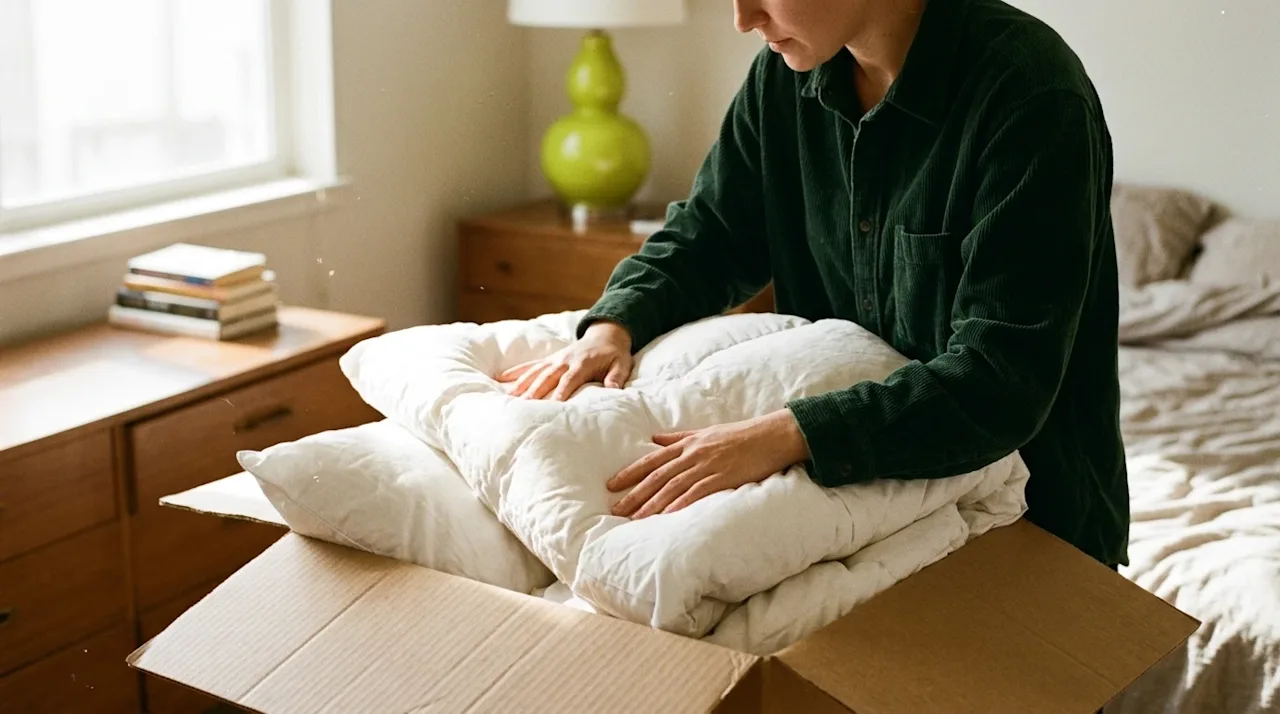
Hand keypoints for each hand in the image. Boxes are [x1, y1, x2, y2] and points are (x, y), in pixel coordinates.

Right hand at [496, 321, 632, 400]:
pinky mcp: (550, 360)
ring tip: (509, 397)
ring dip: (521, 384)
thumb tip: (613, 390)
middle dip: (535, 391)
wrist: (606, 335)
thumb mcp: (622, 365)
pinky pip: (531, 366)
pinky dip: (515, 372)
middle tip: (523, 406)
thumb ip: (616, 377)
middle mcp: (565, 360)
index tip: (553, 405)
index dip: (561, 391)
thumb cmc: (614, 355)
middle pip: (547, 377)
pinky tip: (500, 378)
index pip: (570, 379)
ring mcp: (555, 359)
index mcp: (582, 363)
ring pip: (535, 372)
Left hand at [609, 409, 809, 518]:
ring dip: (652, 503)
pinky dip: (681, 504)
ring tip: (635, 519)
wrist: (771, 435)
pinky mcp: (723, 477)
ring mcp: (707, 466)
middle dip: (635, 493)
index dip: (630, 472)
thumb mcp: (705, 432)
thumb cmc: (739, 435)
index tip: (612, 484)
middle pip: (657, 476)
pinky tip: (667, 516)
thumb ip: (678, 438)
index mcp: (687, 444)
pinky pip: (697, 493)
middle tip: (616, 509)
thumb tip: (654, 438)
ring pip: (673, 486)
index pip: (652, 459)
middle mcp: (693, 454)